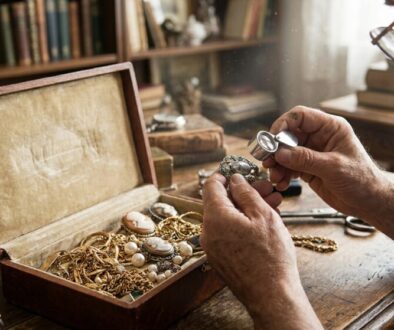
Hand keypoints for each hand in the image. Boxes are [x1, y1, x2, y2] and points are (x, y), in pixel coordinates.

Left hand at [201, 173, 321, 328]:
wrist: (272, 296)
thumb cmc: (270, 257)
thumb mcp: (263, 216)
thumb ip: (246, 193)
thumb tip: (235, 179)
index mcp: (215, 218)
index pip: (211, 185)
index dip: (225, 174)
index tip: (239, 171)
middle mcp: (208, 232)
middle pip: (221, 202)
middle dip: (244, 192)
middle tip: (266, 189)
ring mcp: (212, 246)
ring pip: (227, 217)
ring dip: (246, 208)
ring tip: (272, 205)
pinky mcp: (220, 257)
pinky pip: (228, 232)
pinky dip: (242, 223)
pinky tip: (263, 223)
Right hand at [264, 106, 390, 230]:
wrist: (368, 202)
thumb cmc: (362, 180)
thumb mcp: (333, 168)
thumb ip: (305, 159)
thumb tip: (280, 153)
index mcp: (330, 128)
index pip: (300, 116)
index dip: (283, 124)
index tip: (272, 138)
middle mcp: (318, 137)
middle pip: (288, 135)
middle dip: (276, 149)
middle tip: (267, 160)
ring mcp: (311, 152)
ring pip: (285, 152)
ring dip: (277, 164)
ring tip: (275, 177)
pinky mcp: (306, 167)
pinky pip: (287, 167)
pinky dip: (281, 174)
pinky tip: (281, 183)